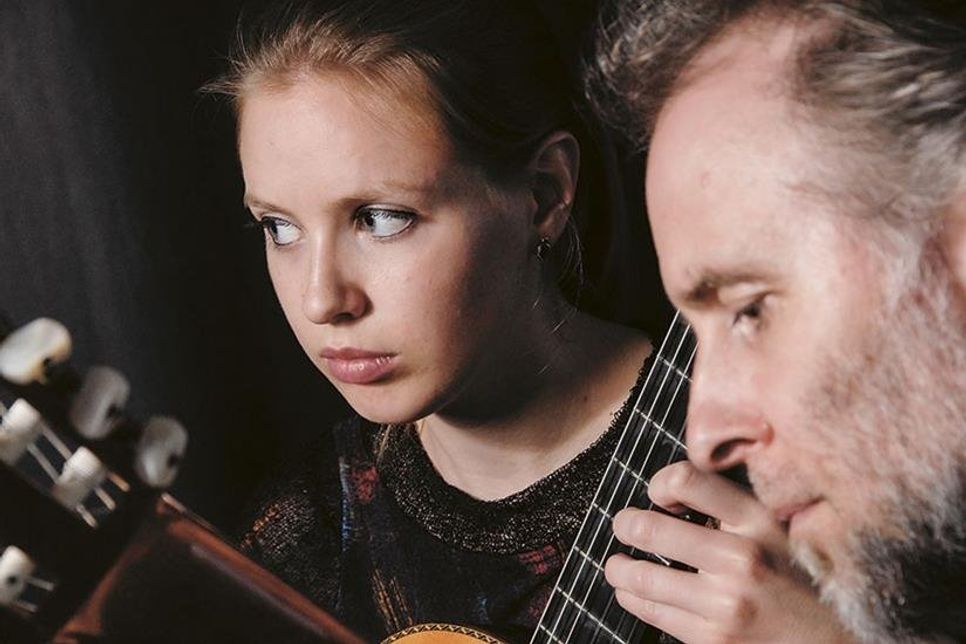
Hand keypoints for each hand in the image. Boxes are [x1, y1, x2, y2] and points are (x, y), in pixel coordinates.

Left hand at [604, 461, 853, 642]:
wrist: (836, 640)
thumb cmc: (802, 579)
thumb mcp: (778, 528)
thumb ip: (733, 508)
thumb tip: (675, 489)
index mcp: (757, 521)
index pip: (687, 479)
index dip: (660, 482)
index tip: (658, 492)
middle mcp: (739, 559)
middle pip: (649, 528)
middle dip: (626, 525)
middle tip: (623, 525)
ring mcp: (723, 604)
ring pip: (641, 578)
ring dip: (619, 568)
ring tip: (617, 565)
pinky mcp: (712, 640)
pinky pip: (653, 613)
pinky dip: (633, 598)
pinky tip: (633, 592)